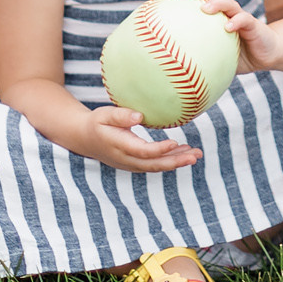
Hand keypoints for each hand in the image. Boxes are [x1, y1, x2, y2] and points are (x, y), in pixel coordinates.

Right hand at [84, 104, 203, 171]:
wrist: (85, 139)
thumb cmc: (97, 123)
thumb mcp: (104, 114)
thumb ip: (121, 115)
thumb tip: (139, 116)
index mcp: (119, 146)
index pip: (143, 152)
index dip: (159, 150)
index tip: (174, 142)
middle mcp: (127, 160)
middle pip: (154, 164)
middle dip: (176, 161)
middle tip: (196, 155)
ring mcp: (131, 164)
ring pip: (157, 166)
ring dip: (177, 161)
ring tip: (196, 154)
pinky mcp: (136, 164)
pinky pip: (155, 165)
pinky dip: (170, 160)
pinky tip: (184, 152)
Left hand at [193, 0, 282, 70]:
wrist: (267, 56)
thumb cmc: (241, 56)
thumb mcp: (219, 58)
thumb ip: (204, 60)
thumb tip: (181, 71)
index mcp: (219, 18)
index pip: (203, 2)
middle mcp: (229, 14)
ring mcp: (242, 18)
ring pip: (230, 4)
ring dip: (217, 3)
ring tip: (206, 8)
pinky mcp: (254, 25)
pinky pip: (245, 20)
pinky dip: (236, 22)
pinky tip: (228, 27)